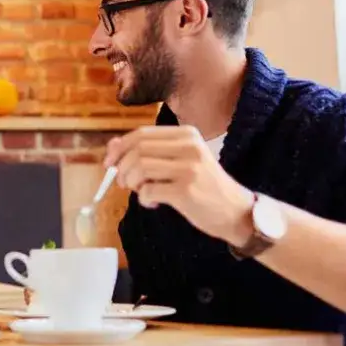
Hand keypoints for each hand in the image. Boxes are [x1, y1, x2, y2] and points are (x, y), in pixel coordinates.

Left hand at [104, 126, 254, 245]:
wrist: (236, 211)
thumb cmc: (204, 186)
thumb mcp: (182, 160)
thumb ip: (151, 151)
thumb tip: (112, 146)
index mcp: (187, 135)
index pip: (142, 133)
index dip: (119, 147)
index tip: (109, 163)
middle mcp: (189, 147)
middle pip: (138, 149)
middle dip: (122, 167)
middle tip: (122, 182)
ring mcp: (188, 168)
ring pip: (140, 167)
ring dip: (131, 183)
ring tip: (139, 191)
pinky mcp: (185, 191)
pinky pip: (148, 190)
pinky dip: (143, 198)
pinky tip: (154, 203)